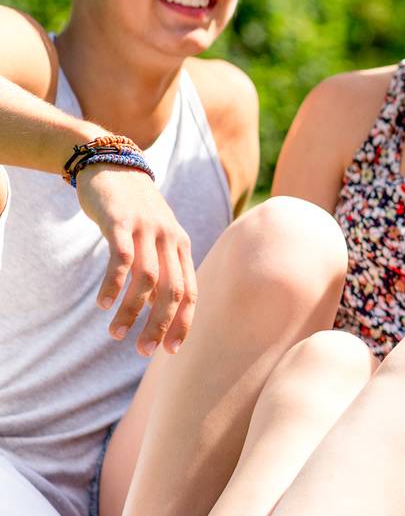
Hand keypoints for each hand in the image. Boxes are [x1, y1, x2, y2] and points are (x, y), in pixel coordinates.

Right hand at [74, 163, 197, 355]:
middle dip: (160, 324)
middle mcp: (169, 239)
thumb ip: (160, 265)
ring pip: (146, 279)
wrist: (113, 165)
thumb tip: (160, 306)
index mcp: (181, 246)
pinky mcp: (121, 222)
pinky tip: (102, 303)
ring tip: (115, 333)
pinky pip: (121, 258)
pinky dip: (113, 284)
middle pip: (172, 290)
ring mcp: (146, 229)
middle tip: (143, 351)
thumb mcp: (155, 236)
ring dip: (131, 310)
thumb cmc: (134, 209)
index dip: (183, 322)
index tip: (171, 350)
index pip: (190, 291)